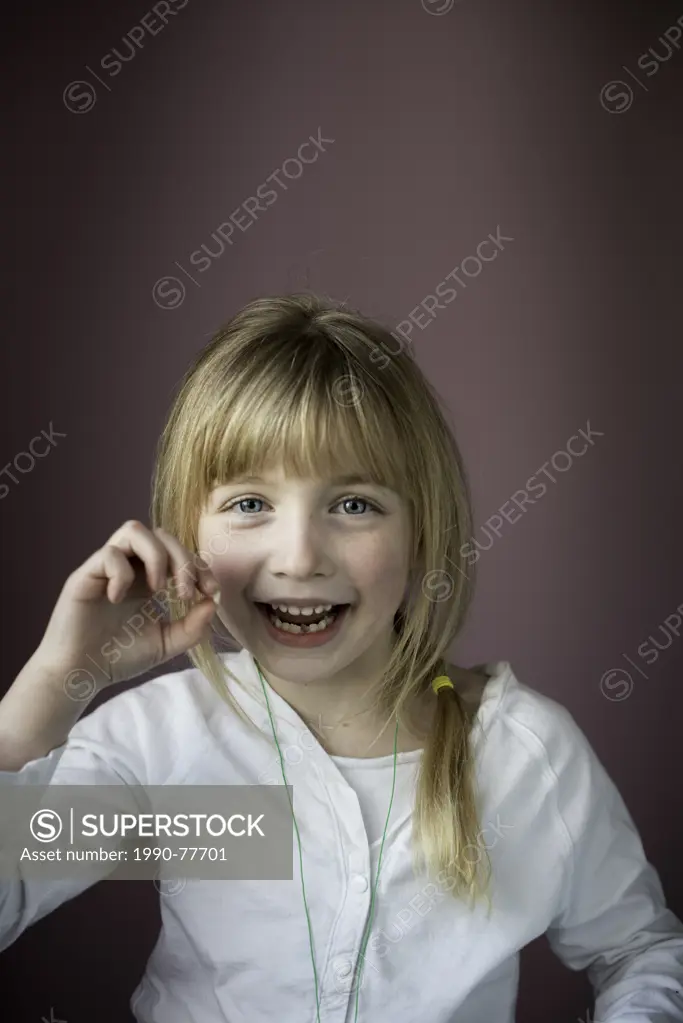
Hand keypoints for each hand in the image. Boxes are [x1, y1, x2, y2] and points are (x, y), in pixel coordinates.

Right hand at [33, 520, 219, 688]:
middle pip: (161, 534)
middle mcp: (128, 567)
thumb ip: (192, 626)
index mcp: (148, 578)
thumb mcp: (166, 643)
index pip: (178, 552)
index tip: (210, 591)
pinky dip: (122, 574)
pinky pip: (108, 554)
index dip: (199, 565)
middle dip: (183, 559)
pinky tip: (119, 600)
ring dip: (156, 556)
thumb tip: (212, 601)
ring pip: (134, 530)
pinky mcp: (85, 576)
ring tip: (158, 588)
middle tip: (186, 593)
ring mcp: (106, 568)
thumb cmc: (119, 657)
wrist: (80, 675)